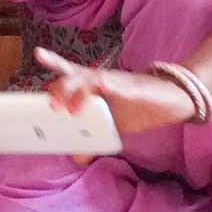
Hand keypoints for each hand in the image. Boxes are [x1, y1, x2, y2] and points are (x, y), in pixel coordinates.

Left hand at [35, 47, 195, 138]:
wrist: (173, 100)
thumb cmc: (139, 107)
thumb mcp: (113, 126)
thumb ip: (93, 138)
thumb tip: (77, 158)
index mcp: (95, 86)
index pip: (72, 71)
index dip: (54, 62)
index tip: (39, 54)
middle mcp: (104, 79)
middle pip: (78, 74)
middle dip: (63, 86)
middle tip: (52, 104)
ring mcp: (119, 83)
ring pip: (95, 78)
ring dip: (81, 91)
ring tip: (72, 108)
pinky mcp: (136, 90)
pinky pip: (122, 87)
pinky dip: (112, 86)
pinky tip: (104, 86)